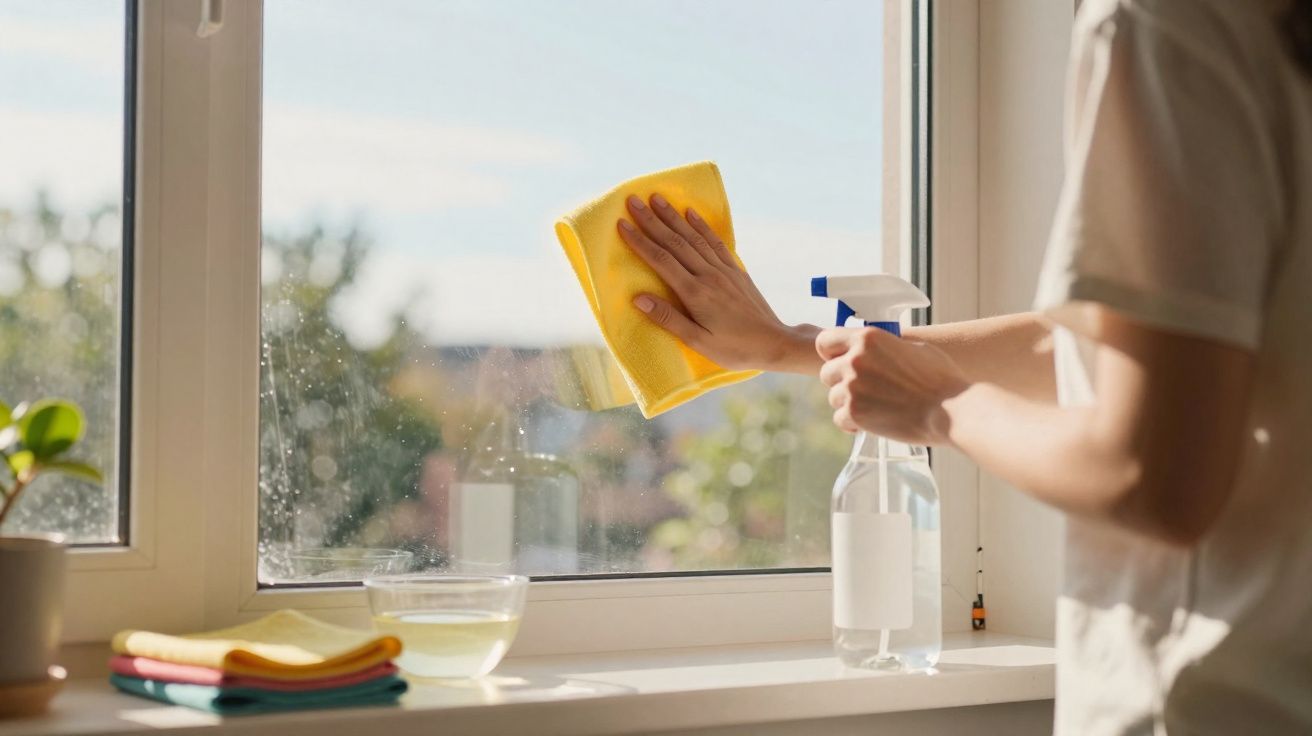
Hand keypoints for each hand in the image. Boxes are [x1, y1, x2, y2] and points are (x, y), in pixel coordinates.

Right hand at [617, 194, 820, 373]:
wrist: (774, 343)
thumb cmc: (734, 348)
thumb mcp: (698, 342)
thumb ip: (668, 319)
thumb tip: (638, 298)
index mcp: (695, 293)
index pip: (661, 260)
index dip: (640, 241)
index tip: (622, 224)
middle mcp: (708, 275)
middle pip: (675, 241)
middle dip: (651, 220)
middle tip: (633, 201)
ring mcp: (724, 270)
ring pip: (694, 237)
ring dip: (674, 216)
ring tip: (657, 198)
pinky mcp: (735, 270)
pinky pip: (715, 242)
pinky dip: (701, 226)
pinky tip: (691, 214)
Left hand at [817, 327, 968, 443]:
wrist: (952, 411)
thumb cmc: (941, 379)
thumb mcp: (914, 348)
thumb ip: (886, 347)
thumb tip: (875, 350)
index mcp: (867, 339)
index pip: (825, 341)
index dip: (831, 353)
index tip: (839, 361)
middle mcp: (855, 360)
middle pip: (827, 373)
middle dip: (841, 381)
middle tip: (865, 389)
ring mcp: (852, 388)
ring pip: (834, 397)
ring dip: (849, 403)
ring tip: (875, 407)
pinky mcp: (855, 414)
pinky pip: (840, 419)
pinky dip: (853, 423)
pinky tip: (872, 421)